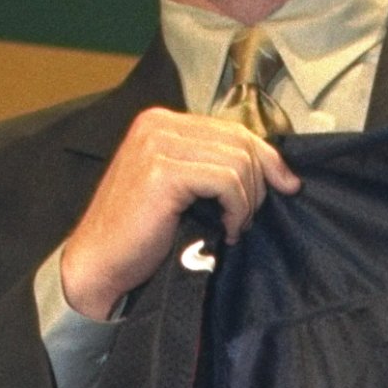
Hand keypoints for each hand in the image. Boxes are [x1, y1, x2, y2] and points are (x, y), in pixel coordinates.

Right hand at [59, 107, 299, 318]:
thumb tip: (272, 169)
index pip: (232, 128)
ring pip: (238, 160)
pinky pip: (226, 180)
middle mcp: (158, 124)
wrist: (99, 265)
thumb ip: (210, 169)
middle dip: (259, 182)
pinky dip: (236, 209)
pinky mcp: (162, 171)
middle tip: (246, 219)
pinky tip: (225, 231)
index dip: (267, 156)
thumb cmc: (139, 236)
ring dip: (247, 200)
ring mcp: (157, 144)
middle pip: (240, 140)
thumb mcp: (179, 191)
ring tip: (234, 227)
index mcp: (162, 123)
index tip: (287, 184)